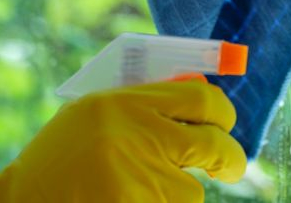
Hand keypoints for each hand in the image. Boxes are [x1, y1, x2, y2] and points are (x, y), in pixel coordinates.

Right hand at [0, 80, 245, 202]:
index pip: (202, 98)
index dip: (222, 113)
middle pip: (214, 146)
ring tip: (137, 191)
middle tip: (229, 167)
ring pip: (191, 191)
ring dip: (176, 195)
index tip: (225, 124)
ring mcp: (138, 177)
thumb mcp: (95, 116)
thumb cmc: (61, 160)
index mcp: (127, 102)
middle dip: (229, 160)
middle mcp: (137, 134)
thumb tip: (203, 104)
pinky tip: (129, 200)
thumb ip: (144, 105)